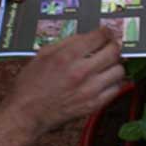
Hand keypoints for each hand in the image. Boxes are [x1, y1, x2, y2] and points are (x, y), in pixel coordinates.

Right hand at [6, 29, 126, 137]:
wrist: (27, 113)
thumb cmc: (31, 84)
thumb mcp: (44, 54)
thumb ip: (68, 43)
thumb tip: (88, 37)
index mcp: (67, 56)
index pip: (99, 37)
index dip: (106, 32)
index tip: (106, 33)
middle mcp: (81, 72)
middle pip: (114, 52)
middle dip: (113, 45)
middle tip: (110, 46)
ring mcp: (89, 90)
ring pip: (119, 70)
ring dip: (114, 64)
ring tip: (106, 64)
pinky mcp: (93, 105)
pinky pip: (116, 89)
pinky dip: (113, 82)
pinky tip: (104, 80)